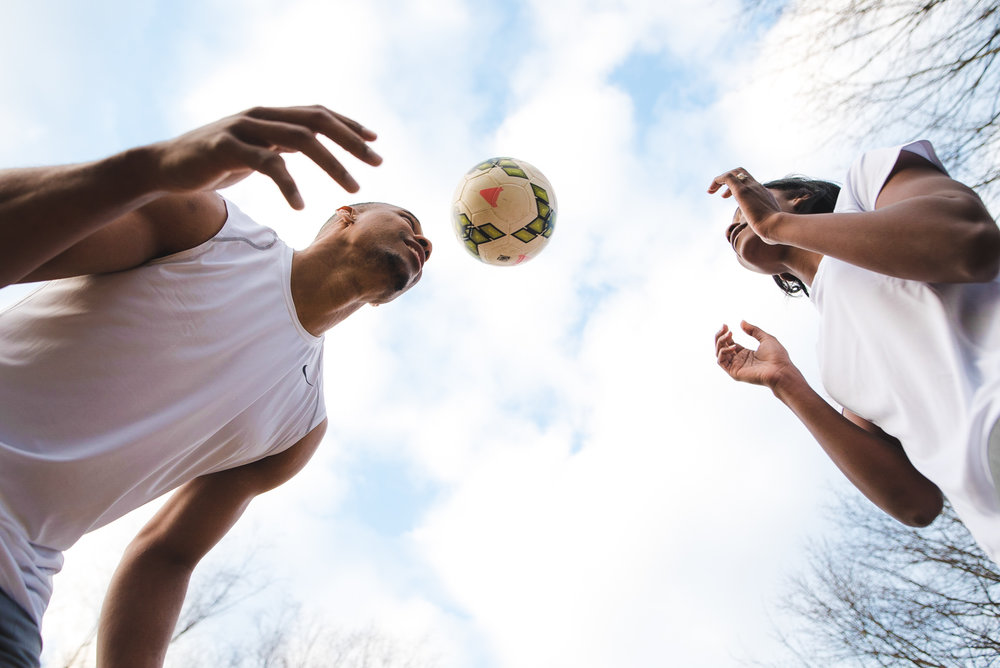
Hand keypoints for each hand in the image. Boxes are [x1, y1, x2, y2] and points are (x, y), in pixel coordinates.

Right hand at [149, 105, 382, 208]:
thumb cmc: (212, 161)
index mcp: (270, 115)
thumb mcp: (254, 150)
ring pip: (300, 139)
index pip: (319, 113)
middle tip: (377, 164)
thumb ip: (280, 144)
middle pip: (317, 121)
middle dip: (351, 142)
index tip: (375, 142)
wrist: (164, 167)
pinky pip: (268, 164)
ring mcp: (243, 128)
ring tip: (352, 188)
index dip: (349, 125)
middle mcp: (261, 115)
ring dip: (332, 164)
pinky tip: (300, 205)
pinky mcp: (227, 148)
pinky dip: (289, 185)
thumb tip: (310, 146)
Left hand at [707, 168, 782, 242]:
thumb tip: (768, 238)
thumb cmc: (773, 231)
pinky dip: (717, 180)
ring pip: (735, 172)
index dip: (736, 186)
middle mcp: (758, 187)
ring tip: (710, 191)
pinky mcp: (742, 191)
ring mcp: (751, 187)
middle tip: (721, 193)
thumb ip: (768, 228)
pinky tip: (710, 190)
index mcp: (764, 194)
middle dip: (728, 179)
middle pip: (742, 172)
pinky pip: (728, 178)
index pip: (749, 182)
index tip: (727, 196)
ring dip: (720, 179)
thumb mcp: (770, 227)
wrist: (776, 227)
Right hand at [715, 321, 799, 388]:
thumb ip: (753, 330)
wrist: (780, 370)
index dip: (725, 334)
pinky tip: (734, 346)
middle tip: (724, 327)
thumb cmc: (777, 356)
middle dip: (720, 336)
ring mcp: (736, 366)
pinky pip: (721, 361)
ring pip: (719, 353)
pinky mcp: (734, 372)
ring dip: (720, 342)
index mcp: (745, 354)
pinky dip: (723, 352)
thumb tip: (742, 322)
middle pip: (721, 347)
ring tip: (729, 334)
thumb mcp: (766, 338)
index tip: (725, 325)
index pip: (729, 343)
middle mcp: (739, 360)